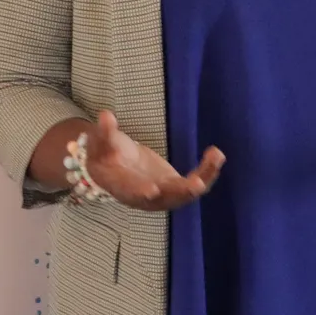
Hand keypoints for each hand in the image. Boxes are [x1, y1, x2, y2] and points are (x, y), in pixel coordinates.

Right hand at [79, 111, 224, 211]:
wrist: (114, 168)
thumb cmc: (104, 154)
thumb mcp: (100, 142)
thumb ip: (105, 132)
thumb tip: (106, 116)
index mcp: (121, 186)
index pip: (130, 191)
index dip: (140, 191)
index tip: (151, 190)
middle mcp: (144, 197)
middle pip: (165, 198)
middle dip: (181, 192)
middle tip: (196, 184)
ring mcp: (163, 195)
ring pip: (185, 193)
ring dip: (202, 179)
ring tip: (215, 157)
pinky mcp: (176, 187)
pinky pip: (195, 183)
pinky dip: (207, 171)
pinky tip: (216, 155)